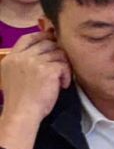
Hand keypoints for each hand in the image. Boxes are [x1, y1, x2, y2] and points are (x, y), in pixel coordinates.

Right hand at [0, 33, 67, 148]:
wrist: (22, 113)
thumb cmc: (21, 99)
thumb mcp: (14, 75)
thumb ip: (23, 62)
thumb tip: (44, 49)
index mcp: (11, 58)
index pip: (27, 38)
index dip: (42, 35)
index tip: (52, 37)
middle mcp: (21, 57)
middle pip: (47, 43)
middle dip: (57, 53)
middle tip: (60, 66)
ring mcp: (34, 62)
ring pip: (59, 53)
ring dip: (63, 66)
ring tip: (59, 80)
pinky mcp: (48, 70)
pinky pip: (65, 65)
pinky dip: (67, 76)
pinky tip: (62, 85)